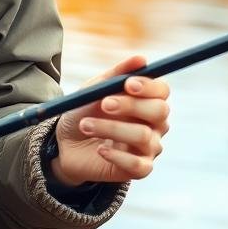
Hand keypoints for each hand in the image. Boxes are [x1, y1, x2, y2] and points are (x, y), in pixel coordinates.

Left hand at [50, 54, 169, 186]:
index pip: (162, 91)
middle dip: (131, 105)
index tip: (128, 84)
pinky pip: (139, 165)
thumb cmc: (84, 110)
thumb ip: (116, 74)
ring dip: (111, 128)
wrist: (65, 142)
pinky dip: (117, 156)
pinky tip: (100, 150)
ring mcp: (149, 147)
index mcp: (146, 100)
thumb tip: (141, 58)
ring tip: (85, 125)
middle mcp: (154, 123)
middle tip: (104, 104)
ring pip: (144, 136)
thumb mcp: (94, 89)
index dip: (149, 87)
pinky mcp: (140, 169)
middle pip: (159, 112)